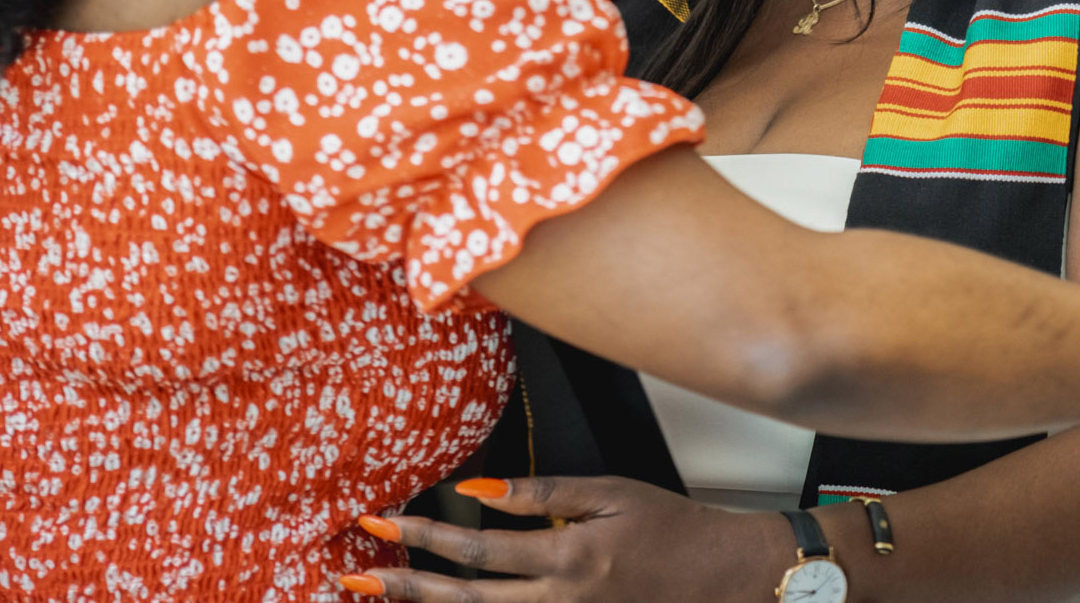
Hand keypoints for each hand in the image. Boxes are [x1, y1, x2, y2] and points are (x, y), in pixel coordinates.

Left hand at [334, 477, 784, 601]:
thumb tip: (479, 488)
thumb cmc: (673, 529)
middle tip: (356, 574)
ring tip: (383, 593)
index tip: (383, 524)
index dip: (425, 537)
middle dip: (406, 585)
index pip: (478, 548)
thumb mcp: (611, 493)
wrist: (722, 576)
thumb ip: (542, 494)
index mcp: (569, 560)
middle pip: (466, 600)